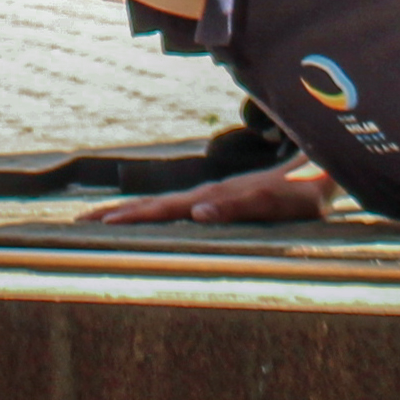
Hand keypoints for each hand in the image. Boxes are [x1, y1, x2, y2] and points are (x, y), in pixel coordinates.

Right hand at [84, 159, 332, 226]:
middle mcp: (207, 195)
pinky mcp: (219, 202)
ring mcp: (211, 197)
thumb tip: (197, 212)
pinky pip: (179, 210)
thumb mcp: (275, 203)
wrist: (321, 175)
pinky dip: (154, 216)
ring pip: (163, 206)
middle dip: (117, 215)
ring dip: (130, 214)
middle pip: (155, 205)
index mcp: (215, 197)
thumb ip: (239, 206)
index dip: (134, 216)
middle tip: (78, 224)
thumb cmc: (302, 195)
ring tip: (98, 221)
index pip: (165, 208)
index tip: (101, 223)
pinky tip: (145, 221)